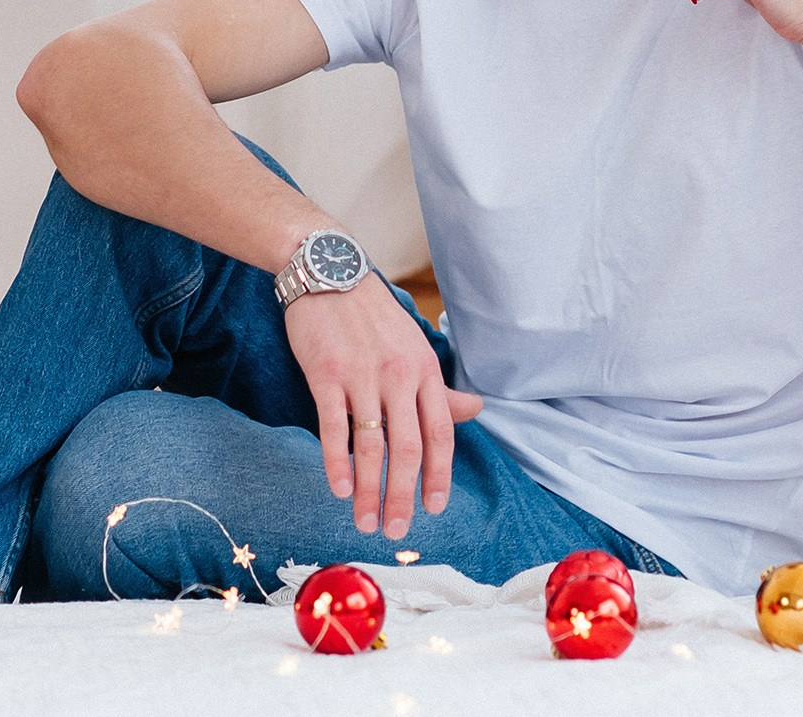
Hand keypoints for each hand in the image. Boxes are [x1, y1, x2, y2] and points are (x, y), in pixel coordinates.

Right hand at [283, 281, 483, 537]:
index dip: (440, 474)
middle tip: (397, 530)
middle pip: (408, 449)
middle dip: (403, 495)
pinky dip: (337, 462)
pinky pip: (334, 427)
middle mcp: (399, 376)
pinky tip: (338, 488)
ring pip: (372, 445)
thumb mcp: (414, 345)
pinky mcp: (326, 374)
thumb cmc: (372, 314)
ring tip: (365, 520)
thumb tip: (476, 410)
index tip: (436, 507)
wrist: (328, 271)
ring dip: (369, 490)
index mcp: (425, 371)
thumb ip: (441, 386)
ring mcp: (362, 376)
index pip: (441, 433)